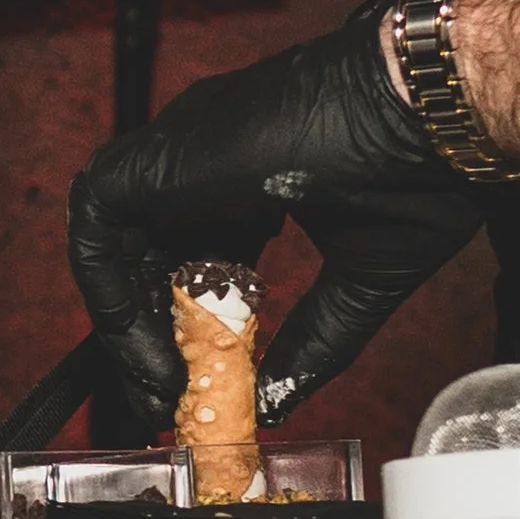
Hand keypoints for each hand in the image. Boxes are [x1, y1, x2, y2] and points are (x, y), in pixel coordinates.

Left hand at [68, 14, 482, 428]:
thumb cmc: (416, 174)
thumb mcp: (362, 281)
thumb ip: (315, 341)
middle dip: (153, 335)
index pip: (197, 255)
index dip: (192, 321)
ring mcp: (180, 154)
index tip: (201, 378)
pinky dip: (108, 290)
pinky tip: (145, 347)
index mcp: (252, 178)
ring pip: (117, 243)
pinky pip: (96, 226)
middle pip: (152, 257)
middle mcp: (207, 162)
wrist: (423, 117)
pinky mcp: (159, 159)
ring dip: (129, 321)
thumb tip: (279, 402)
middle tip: (168, 399)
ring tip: (161, 386)